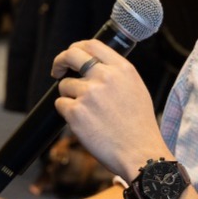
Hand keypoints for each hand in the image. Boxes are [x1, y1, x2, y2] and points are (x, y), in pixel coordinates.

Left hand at [51, 40, 163, 180]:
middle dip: (60, 62)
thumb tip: (92, 66)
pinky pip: (61, 105)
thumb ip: (116, 74)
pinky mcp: (76, 112)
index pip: (92, 44)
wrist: (140, 154)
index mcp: (122, 69)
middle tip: (57, 72)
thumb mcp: (136, 89)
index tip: (71, 57)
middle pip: (71, 55)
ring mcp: (89, 93)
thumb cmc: (139, 126)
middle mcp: (105, 77)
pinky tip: (84, 124)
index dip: (77, 48)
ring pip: (64, 86)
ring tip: (89, 115)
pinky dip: (67, 114)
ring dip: (70, 98)